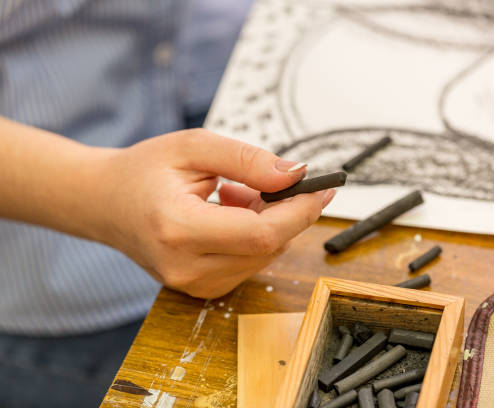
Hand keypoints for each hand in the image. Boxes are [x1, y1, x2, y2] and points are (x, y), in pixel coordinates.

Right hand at [97, 129, 334, 298]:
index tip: (322, 187)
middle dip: (287, 212)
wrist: (105, 204)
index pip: (261, 234)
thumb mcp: (194, 147)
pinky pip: (250, 262)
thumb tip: (295, 175)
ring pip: (264, 256)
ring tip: (235, 193)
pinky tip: (229, 213)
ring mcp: (194, 285)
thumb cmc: (143, 173)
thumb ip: (248, 160)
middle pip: (269, 248)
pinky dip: (254, 236)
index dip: (301, 211)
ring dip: (268, 222)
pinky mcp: (202, 289)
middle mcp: (186, 268)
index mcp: (178, 230)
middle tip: (276, 180)